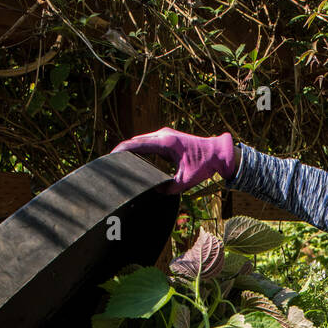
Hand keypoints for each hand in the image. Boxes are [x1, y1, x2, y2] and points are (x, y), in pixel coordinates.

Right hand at [110, 127, 237, 193]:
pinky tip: (134, 161)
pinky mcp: (167, 139)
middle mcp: (162, 135)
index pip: (137, 144)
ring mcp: (164, 136)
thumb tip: (156, 192)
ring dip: (131, 150)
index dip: (122, 150)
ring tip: (118, 162)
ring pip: (142, 142)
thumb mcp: (187, 180)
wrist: (218, 153)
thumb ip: (170, 188)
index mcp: (165, 142)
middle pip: (136, 141)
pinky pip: (149, 144)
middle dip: (123, 151)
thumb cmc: (205, 165)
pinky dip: (140, 151)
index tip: (109, 156)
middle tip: (109, 162)